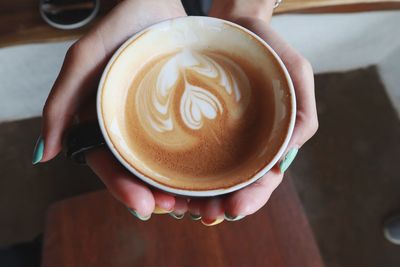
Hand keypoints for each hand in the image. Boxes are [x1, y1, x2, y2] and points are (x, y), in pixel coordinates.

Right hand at [37, 0, 187, 218]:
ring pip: (165, 164)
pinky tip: (209, 178)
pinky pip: (190, 144)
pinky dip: (196, 165)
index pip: (109, 165)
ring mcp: (158, 122)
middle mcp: (131, 127)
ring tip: (194, 204)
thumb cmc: (119, 29)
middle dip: (153, 195)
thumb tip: (43, 156)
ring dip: (177, 188)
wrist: (156, 2)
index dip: (123, 189)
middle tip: (173, 209)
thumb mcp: (83, 62)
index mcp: (105, 123)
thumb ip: (61, 104)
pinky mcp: (183, 113)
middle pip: (139, 172)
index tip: (142, 206)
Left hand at [185, 1, 317, 223]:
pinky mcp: (196, 128)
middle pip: (234, 186)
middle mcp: (242, 145)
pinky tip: (167, 184)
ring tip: (180, 208)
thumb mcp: (297, 73)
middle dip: (221, 206)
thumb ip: (302, 113)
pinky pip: (187, 155)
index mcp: (270, 141)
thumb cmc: (269, 49)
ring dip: (197, 198)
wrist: (235, 25)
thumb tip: (289, 153)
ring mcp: (218, 139)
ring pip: (208, 178)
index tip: (234, 209)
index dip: (252, 198)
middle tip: (205, 216)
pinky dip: (179, 174)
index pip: (264, 179)